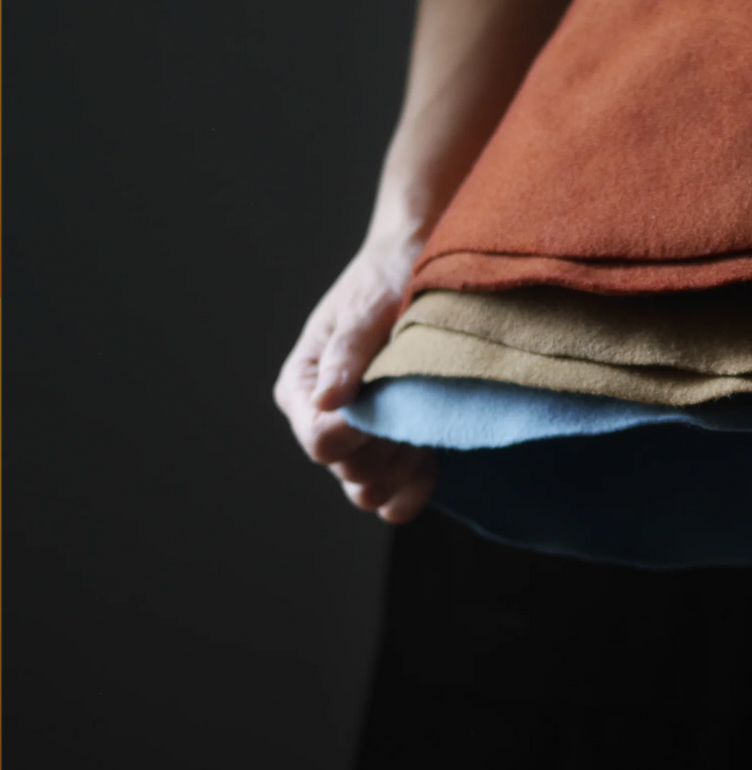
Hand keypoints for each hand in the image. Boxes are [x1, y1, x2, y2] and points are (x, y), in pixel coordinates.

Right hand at [273, 237, 436, 523]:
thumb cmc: (387, 280)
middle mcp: (322, 421)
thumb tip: (324, 400)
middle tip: (414, 401)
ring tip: (424, 417)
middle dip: (387, 447)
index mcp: (301, 388)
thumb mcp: (366, 308)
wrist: (422, 270)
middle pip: (350, 472)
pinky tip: (432, 454)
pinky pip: (398, 499)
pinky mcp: (393, 451)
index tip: (388, 399)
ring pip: (372, 490)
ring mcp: (359, 441)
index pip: (320, 442)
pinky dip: (416, 484)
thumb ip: (346, 354)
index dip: (357, 433)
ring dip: (404, 463)